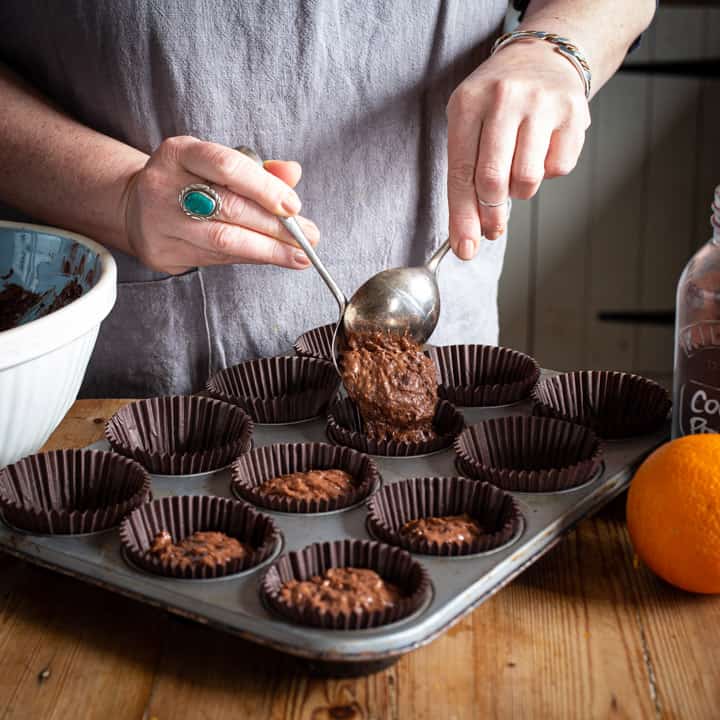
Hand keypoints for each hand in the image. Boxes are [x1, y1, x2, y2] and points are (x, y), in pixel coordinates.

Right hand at [123, 136, 319, 273]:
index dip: (265, 187)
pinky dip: (251, 258)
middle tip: (308, 237)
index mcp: (180, 152)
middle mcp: (165, 185)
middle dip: (276, 226)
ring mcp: (161, 221)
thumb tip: (293, 172)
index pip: (227, 166)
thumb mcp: (217, 164)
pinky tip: (273, 258)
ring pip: (224, 240)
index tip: (294, 207)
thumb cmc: (190, 181)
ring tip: (299, 255)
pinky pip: (217, 258)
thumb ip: (256, 168)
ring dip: (269, 250)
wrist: (137, 208)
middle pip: (230, 208)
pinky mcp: (163, 251)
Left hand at [447, 40, 591, 258]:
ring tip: (517, 169)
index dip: (463, 218)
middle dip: (491, 215)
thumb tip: (471, 235)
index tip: (466, 249)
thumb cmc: (496, 102)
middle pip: (492, 181)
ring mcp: (541, 104)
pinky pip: (558, 170)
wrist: (542, 57)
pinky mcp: (573, 113)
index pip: (460, 173)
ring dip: (520, 191)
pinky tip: (541, 151)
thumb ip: (465, 176)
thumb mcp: (468, 124)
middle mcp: (504, 99)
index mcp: (468, 103)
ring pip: (527, 180)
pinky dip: (548, 173)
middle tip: (493, 226)